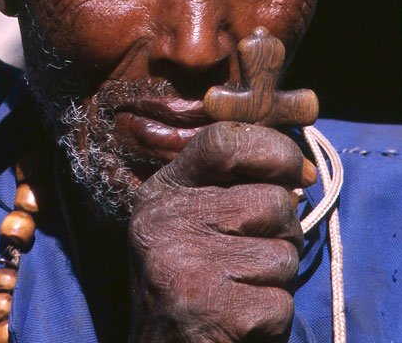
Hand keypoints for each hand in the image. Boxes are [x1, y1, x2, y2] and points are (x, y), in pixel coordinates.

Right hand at [129, 121, 315, 341]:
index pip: (224, 140)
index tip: (298, 171)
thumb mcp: (192, 223)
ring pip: (283, 254)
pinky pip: (281, 302)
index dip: (274, 148)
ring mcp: (187, 266)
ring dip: (277, 279)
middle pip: (271, 200)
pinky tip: (239, 322)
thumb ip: (234, 189)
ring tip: (241, 290)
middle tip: (257, 256)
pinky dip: (272, 318)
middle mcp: (166, 222)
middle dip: (283, 232)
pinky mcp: (214, 312)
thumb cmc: (189, 284)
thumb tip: (301, 176)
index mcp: (161, 192)